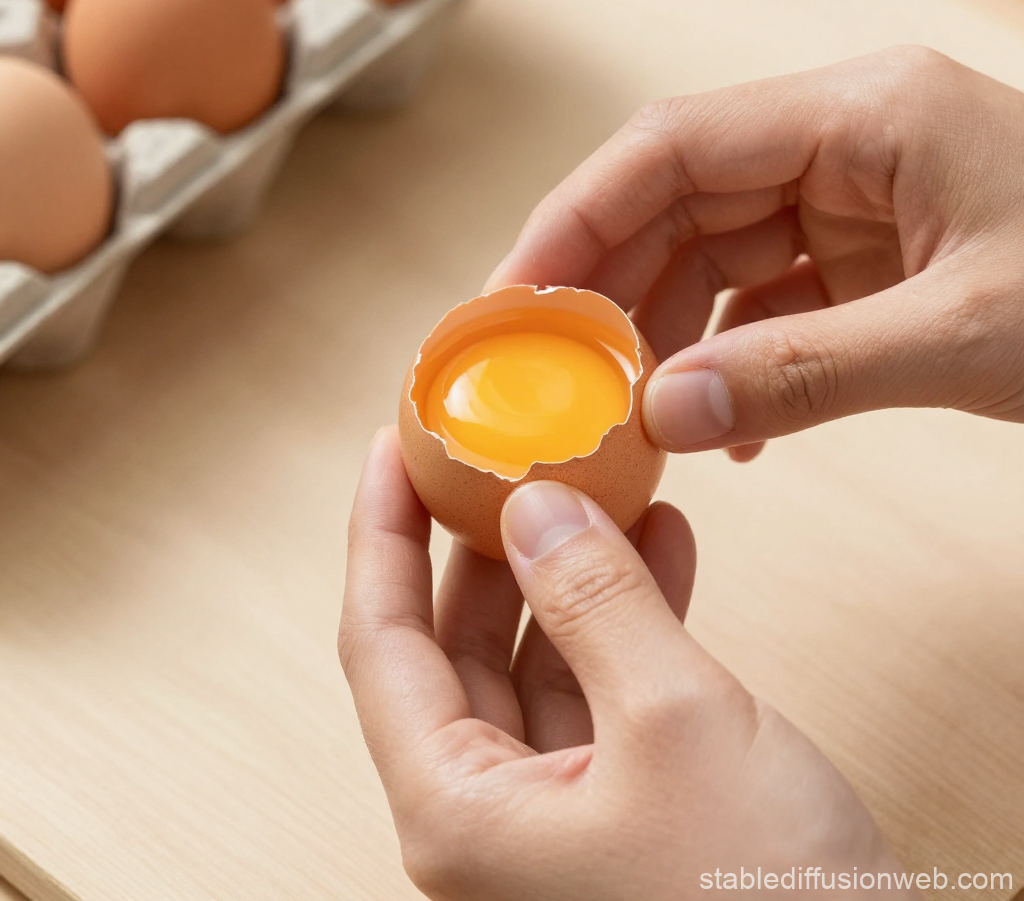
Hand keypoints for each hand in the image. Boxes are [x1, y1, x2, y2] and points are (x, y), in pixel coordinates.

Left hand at [340, 429, 913, 898]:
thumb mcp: (673, 721)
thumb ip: (593, 603)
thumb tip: (533, 508)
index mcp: (456, 811)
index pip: (381, 640)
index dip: (381, 534)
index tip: (394, 451)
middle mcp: (487, 818)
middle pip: (454, 649)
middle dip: (482, 545)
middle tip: (498, 460)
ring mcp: (552, 817)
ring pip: (534, 663)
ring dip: (569, 573)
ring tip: (598, 488)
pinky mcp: (617, 810)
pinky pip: (598, 691)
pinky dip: (625, 618)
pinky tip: (660, 551)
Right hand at [486, 46, 1023, 460]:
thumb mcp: (967, 336)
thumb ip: (805, 374)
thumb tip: (665, 416)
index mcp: (860, 115)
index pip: (671, 145)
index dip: (576, 217)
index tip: (516, 296)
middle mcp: (840, 144)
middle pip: (675, 199)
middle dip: (606, 287)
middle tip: (549, 371)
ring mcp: (850, 201)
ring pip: (710, 254)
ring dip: (662, 333)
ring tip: (625, 412)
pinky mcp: (864, 257)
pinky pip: (762, 301)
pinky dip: (728, 361)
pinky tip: (719, 427)